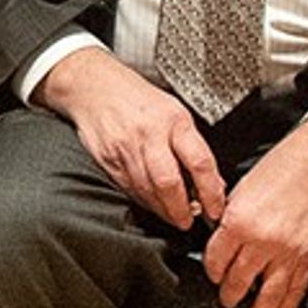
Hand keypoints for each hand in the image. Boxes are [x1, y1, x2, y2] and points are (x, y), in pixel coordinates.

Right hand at [34, 47, 226, 231]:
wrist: (92, 86)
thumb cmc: (138, 97)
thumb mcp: (174, 111)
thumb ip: (193, 146)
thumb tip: (212, 183)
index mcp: (173, 120)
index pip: (199, 162)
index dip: (210, 192)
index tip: (215, 209)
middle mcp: (149, 134)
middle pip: (169, 183)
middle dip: (181, 211)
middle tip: (189, 221)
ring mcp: (125, 148)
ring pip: (148, 191)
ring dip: (163, 210)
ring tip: (173, 216)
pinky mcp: (108, 159)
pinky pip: (129, 189)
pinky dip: (144, 201)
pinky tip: (152, 202)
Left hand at [199, 115, 307, 307]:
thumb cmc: (283, 168)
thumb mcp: (242, 189)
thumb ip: (230, 217)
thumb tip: (221, 238)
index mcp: (240, 221)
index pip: (217, 259)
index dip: (212, 270)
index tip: (213, 274)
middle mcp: (263, 241)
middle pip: (239, 280)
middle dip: (230, 294)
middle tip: (226, 299)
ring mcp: (288, 252)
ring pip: (268, 294)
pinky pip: (295, 290)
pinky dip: (287, 305)